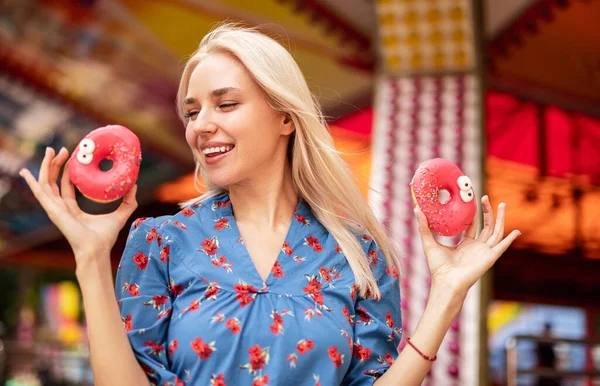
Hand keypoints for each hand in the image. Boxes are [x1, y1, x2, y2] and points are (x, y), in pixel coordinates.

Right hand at [19, 147, 137, 261]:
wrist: (96, 249)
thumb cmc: (105, 237)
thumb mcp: (120, 214)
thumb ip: (128, 201)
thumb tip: (134, 185)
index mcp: (72, 209)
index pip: (66, 186)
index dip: (67, 171)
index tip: (72, 156)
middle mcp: (61, 208)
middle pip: (53, 181)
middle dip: (55, 164)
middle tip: (62, 149)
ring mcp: (55, 209)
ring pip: (46, 182)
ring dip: (46, 166)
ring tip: (50, 150)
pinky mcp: (52, 210)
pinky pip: (39, 192)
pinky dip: (31, 182)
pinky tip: (25, 171)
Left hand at [415, 195, 520, 297]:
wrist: (446, 281)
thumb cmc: (438, 267)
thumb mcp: (429, 243)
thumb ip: (423, 227)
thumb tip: (416, 209)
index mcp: (465, 244)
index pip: (472, 225)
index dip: (474, 213)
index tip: (473, 199)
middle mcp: (476, 247)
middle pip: (486, 225)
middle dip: (487, 211)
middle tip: (486, 197)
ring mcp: (484, 252)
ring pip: (496, 231)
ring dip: (500, 218)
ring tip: (502, 204)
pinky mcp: (490, 257)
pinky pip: (502, 246)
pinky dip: (510, 239)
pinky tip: (516, 231)